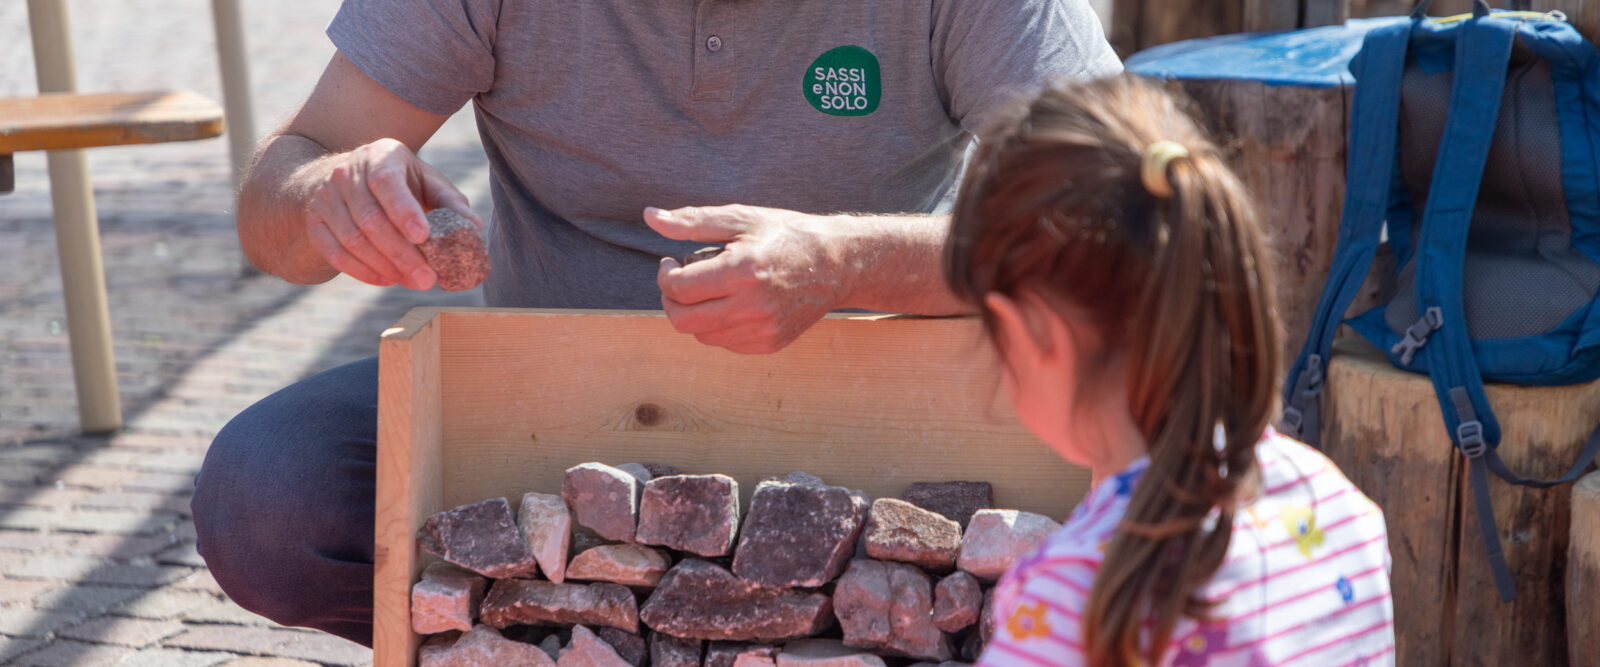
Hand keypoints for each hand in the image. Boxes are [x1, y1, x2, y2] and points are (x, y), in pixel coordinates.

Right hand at [303, 138, 480, 289]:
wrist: (348, 181)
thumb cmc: (401, 185)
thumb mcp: (427, 183)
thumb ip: (451, 204)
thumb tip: (472, 228)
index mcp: (380, 156)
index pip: (386, 182)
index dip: (403, 210)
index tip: (423, 236)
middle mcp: (347, 173)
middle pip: (371, 219)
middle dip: (402, 253)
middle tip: (428, 279)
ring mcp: (326, 197)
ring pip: (353, 239)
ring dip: (385, 266)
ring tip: (413, 281)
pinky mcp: (315, 222)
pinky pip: (335, 253)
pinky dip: (362, 271)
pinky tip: (387, 279)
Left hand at [646, 205, 847, 354]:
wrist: (837, 264)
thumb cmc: (786, 235)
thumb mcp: (741, 219)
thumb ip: (692, 221)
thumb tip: (651, 216)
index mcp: (743, 271)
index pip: (680, 288)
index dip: (664, 276)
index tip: (670, 263)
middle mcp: (752, 306)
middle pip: (683, 321)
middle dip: (670, 301)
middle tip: (677, 282)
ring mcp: (762, 330)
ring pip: (702, 335)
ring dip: (693, 314)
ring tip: (708, 291)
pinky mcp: (770, 344)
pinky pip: (725, 343)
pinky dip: (716, 326)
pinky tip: (730, 304)